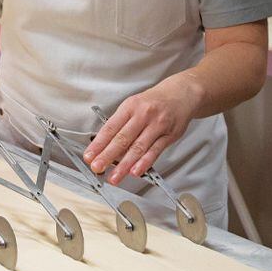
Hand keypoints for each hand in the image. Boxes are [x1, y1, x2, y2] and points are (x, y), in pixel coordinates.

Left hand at [84, 78, 202, 184]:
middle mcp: (143, 115)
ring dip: (125, 164)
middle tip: (97, 167)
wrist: (182, 94)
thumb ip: (121, 124)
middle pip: (123, 138)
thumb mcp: (134, 105)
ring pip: (138, 147)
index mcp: (130, 106)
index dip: (98, 144)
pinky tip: (135, 171)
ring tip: (114, 176)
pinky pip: (155, 151)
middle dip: (108, 155)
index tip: (89, 156)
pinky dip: (144, 162)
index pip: (110, 127)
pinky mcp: (169, 135)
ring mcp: (157, 125)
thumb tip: (105, 146)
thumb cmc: (154, 102)